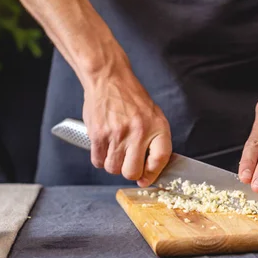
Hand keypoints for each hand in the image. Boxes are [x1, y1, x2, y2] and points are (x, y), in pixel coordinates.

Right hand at [83, 72, 171, 186]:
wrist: (109, 79)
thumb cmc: (130, 97)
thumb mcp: (153, 115)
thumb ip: (155, 141)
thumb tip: (149, 169)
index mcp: (157, 127)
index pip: (160, 160)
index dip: (152, 174)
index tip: (146, 178)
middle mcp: (139, 132)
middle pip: (132, 171)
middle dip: (128, 171)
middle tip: (127, 163)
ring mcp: (117, 134)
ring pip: (113, 169)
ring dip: (112, 164)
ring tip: (114, 149)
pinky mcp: (98, 135)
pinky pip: (98, 160)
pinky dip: (100, 158)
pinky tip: (104, 145)